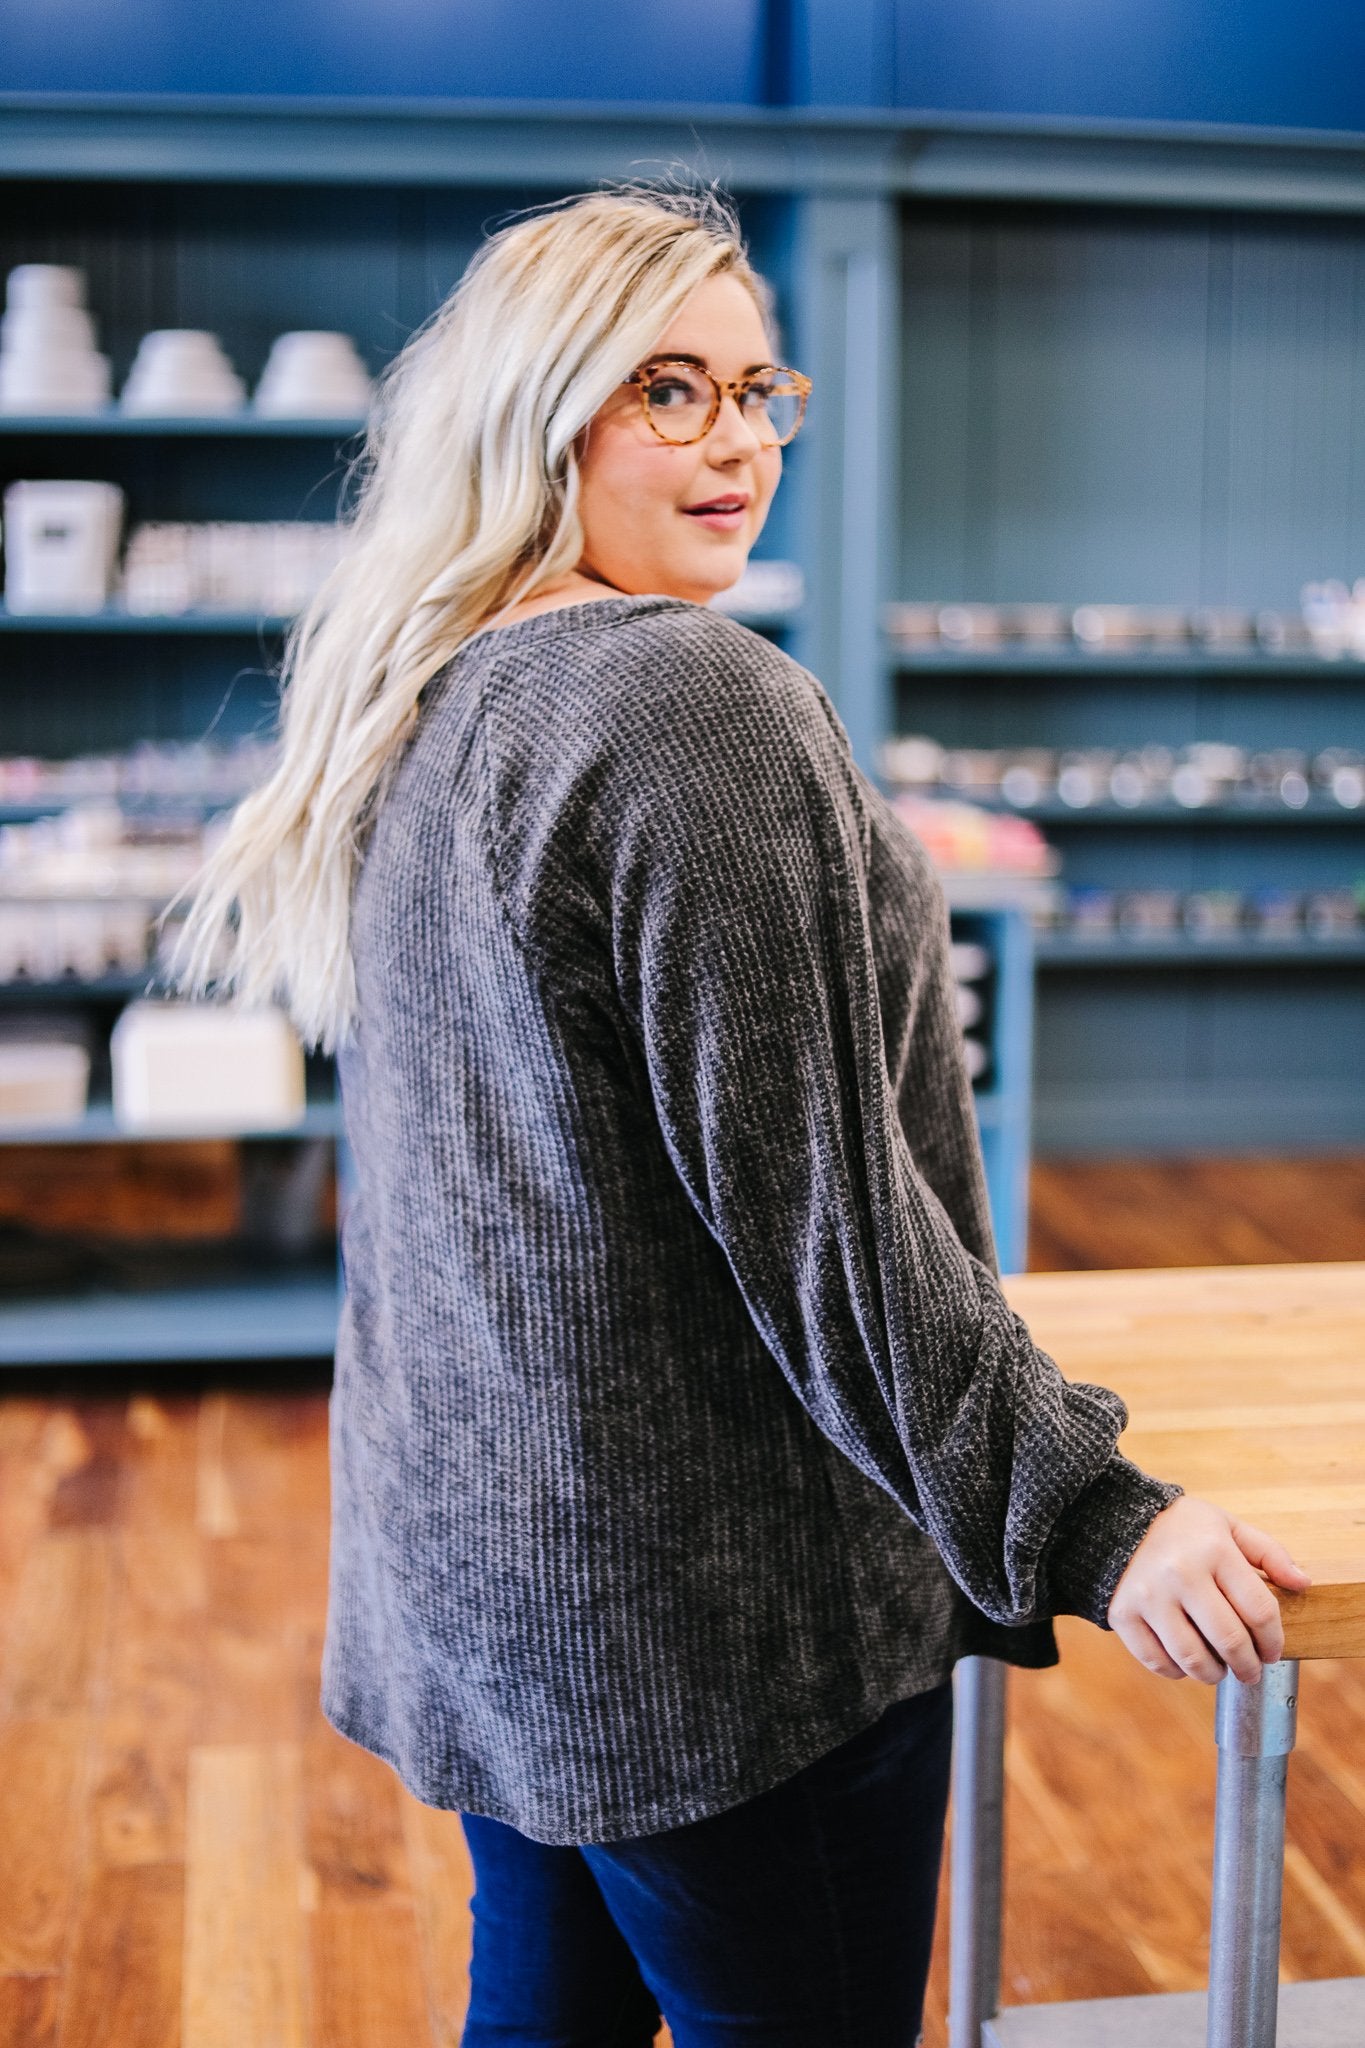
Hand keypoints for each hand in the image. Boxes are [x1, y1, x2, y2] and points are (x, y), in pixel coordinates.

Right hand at [1107, 1496, 1311, 1684]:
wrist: (1116, 1519)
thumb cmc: (1183, 1529)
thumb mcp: (1227, 1526)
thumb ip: (1268, 1553)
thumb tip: (1303, 1584)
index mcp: (1214, 1550)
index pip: (1260, 1610)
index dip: (1274, 1640)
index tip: (1272, 1650)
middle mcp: (1180, 1573)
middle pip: (1230, 1640)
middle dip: (1248, 1666)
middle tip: (1251, 1671)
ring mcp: (1149, 1596)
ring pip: (1193, 1658)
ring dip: (1215, 1674)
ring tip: (1219, 1669)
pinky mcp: (1123, 1614)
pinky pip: (1158, 1661)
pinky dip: (1177, 1671)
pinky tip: (1185, 1661)